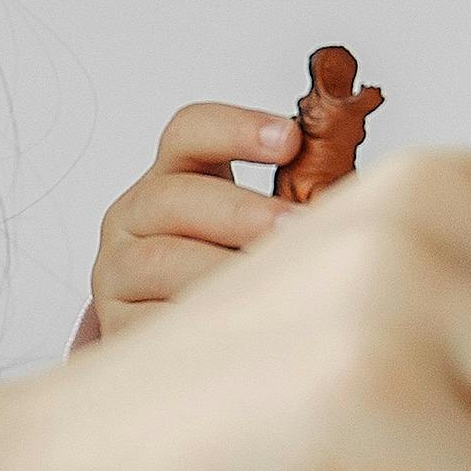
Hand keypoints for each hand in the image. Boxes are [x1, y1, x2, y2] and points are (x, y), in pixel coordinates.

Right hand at [74, 100, 300, 346]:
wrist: (177, 340)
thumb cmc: (225, 272)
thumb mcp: (251, 228)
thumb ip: (289, 202)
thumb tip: (353, 195)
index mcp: (170, 179)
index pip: (190, 133)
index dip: (236, 129)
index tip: (290, 139)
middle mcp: (134, 218)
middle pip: (173, 197)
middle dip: (239, 211)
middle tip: (293, 227)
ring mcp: (118, 272)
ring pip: (160, 261)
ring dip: (220, 268)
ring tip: (273, 281)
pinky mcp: (117, 323)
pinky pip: (155, 319)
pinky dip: (199, 321)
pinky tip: (240, 325)